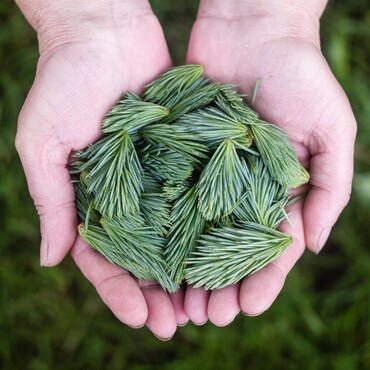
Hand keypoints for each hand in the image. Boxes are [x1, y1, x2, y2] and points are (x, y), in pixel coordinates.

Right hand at [16, 0, 187, 338]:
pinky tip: (228, 251)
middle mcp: (128, 194)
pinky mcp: (185, 153)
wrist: (103, 31)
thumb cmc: (63, 82)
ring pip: (177, 233)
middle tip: (179, 324)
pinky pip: (199, 194)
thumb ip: (50, 200)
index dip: (120, 292)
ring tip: (208, 304)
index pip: (104, 259)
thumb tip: (51, 259)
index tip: (141, 319)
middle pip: (146, 256)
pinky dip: (211, 223)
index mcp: (92, 199)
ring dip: (190, 270)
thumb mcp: (43, 143)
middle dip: (160, 292)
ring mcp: (159, 176)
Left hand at [184, 0, 355, 324]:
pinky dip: (163, 226)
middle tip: (205, 317)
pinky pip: (170, 194)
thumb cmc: (302, 75)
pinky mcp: (180, 153)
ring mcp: (208, 172)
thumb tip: (314, 245)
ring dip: (188, 269)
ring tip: (177, 302)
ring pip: (195, 231)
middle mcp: (240, 188)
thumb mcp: (332, 130)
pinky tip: (153, 254)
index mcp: (277, 190)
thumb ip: (329, 187)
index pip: (270, 248)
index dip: (262, 281)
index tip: (246, 308)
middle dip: (220, 285)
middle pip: (228, 249)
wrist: (255, 30)